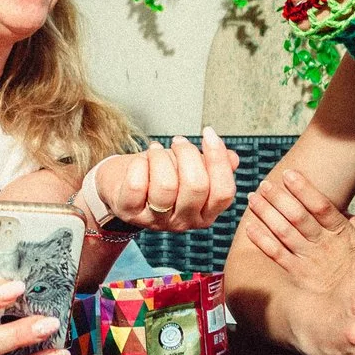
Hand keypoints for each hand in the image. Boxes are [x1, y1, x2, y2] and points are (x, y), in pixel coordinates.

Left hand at [97, 130, 238, 232]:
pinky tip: (140, 162)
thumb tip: (233, 158)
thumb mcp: (189, 168)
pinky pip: (136, 185)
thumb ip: (214, 165)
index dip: (219, 159)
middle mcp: (183, 221)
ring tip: (155, 151)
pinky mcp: (129, 212)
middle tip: (177, 142)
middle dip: (187, 153)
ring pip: (165, 185)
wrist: (120, 185)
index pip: (224, 192)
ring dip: (160, 158)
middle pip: (196, 186)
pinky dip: (139, 164)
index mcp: (205, 213)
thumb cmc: (160, 174)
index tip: (208, 133)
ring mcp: (155, 220)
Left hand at [238, 166, 354, 292]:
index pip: (321, 207)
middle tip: (264, 184)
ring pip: (284, 233)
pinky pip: (277, 255)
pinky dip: (262, 240)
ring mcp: (309, 260)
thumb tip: (348, 213)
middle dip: (279, 199)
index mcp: (342, 234)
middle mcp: (324, 245)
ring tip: (252, 199)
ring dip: (267, 214)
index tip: (289, 174)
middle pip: (298, 217)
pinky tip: (250, 227)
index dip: (304, 189)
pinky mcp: (298, 274)